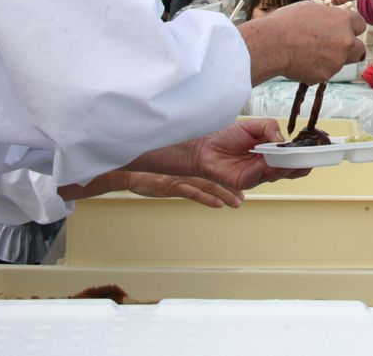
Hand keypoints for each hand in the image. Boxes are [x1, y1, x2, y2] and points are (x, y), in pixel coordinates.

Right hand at [124, 171, 243, 208]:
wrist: (128, 173)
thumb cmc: (148, 174)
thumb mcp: (168, 175)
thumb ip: (182, 177)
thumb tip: (197, 183)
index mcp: (187, 168)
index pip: (212, 173)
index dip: (227, 180)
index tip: (242, 187)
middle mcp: (186, 172)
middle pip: (213, 180)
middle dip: (230, 189)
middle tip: (244, 198)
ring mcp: (179, 178)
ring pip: (207, 186)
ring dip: (224, 195)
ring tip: (238, 203)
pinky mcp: (170, 185)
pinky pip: (191, 193)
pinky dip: (206, 199)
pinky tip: (218, 205)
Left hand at [190, 118, 310, 190]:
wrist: (203, 145)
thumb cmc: (227, 134)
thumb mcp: (253, 125)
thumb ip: (270, 128)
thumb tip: (284, 140)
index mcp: (272, 151)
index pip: (294, 155)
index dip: (306, 153)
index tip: (318, 147)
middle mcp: (268, 165)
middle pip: (292, 168)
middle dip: (303, 163)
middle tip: (312, 157)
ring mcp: (259, 175)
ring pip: (280, 173)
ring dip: (288, 166)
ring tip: (296, 159)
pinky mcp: (246, 182)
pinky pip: (262, 176)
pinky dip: (270, 169)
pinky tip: (274, 163)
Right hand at [240, 1, 366, 84]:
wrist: (273, 44)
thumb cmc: (287, 21)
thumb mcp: (311, 8)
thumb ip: (328, 16)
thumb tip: (331, 20)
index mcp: (343, 21)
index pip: (360, 25)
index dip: (352, 28)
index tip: (344, 30)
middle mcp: (346, 41)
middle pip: (359, 49)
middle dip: (350, 49)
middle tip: (334, 47)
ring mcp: (337, 61)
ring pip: (340, 62)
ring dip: (330, 59)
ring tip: (307, 52)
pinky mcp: (325, 76)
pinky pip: (324, 73)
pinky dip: (316, 69)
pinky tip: (301, 62)